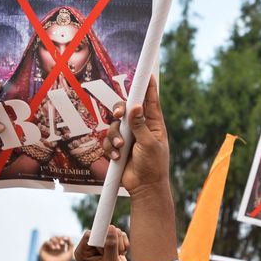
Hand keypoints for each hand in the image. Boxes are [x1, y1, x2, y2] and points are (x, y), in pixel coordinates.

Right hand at [39, 236, 73, 260]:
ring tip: (58, 248)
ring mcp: (48, 247)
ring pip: (52, 238)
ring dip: (56, 242)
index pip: (62, 239)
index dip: (64, 237)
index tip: (66, 238)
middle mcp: (54, 247)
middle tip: (62, 243)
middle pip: (57, 237)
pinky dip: (50, 244)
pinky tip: (54, 248)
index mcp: (61, 247)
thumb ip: (71, 245)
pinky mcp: (43, 249)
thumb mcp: (69, 253)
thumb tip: (69, 237)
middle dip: (60, 239)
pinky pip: (46, 242)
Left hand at [74, 226, 128, 260]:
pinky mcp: (109, 243)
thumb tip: (111, 227)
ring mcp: (100, 244)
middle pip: (104, 231)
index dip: (103, 238)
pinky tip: (121, 254)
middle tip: (114, 255)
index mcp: (82, 252)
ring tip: (117, 256)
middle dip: (113, 242)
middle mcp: (89, 246)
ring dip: (119, 243)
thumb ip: (111, 245)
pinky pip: (119, 234)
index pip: (91, 234)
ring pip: (113, 231)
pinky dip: (123, 243)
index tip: (110, 246)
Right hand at [103, 76, 168, 193]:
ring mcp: (128, 137)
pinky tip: (117, 157)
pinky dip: (110, 148)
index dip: (148, 87)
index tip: (146, 73)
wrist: (145, 187)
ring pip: (113, 125)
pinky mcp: (118, 147)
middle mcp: (140, 127)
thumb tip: (136, 106)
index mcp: (154, 124)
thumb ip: (140, 125)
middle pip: (125, 109)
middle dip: (119, 110)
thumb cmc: (154, 166)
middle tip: (118, 115)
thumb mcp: (149, 144)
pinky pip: (107, 141)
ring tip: (121, 148)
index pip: (150, 101)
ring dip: (114, 136)